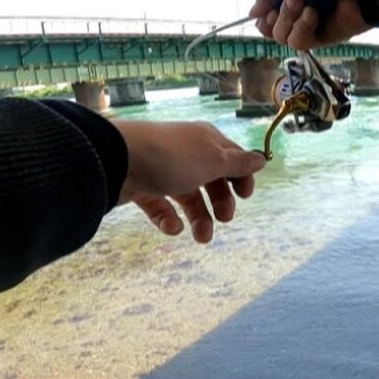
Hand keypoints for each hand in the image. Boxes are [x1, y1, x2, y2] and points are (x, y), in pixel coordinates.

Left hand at [112, 119, 266, 243]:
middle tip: (224, 219)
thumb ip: (238, 164)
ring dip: (199, 218)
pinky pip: (160, 206)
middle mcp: (185, 153)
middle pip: (211, 180)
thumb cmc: (173, 158)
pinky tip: (172, 227)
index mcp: (205, 141)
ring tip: (201, 237)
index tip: (246, 196)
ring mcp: (162, 170)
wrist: (117, 160)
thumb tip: (261, 159)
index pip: (231, 156)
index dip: (241, 176)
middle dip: (221, 201)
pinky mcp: (141, 187)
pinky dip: (169, 220)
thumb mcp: (214, 161)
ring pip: (188, 197)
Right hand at [250, 0, 371, 49]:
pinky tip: (314, 14)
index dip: (263, 14)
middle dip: (278, 13)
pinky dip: (302, 27)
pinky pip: (300, 42)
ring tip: (306, 3)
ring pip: (282, 38)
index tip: (268, 6)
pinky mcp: (324, 38)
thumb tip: (252, 14)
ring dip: (289, 19)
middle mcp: (298, 13)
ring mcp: (311, 27)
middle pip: (270, 30)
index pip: (265, 16)